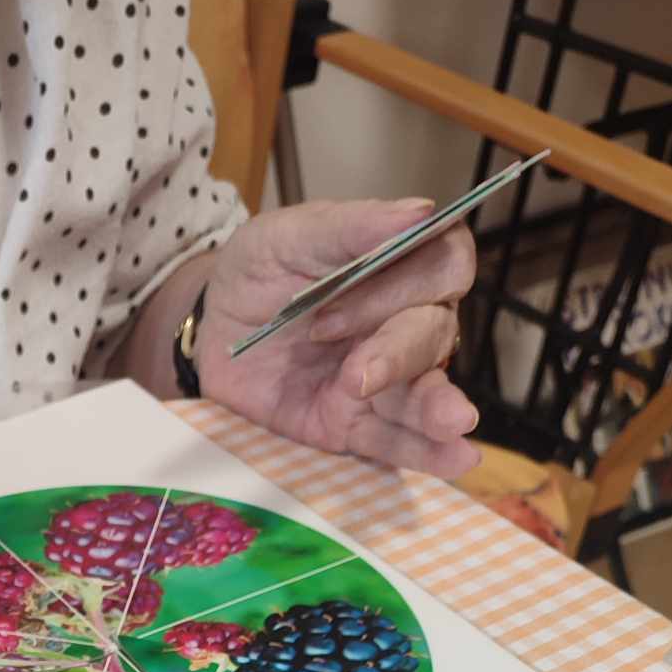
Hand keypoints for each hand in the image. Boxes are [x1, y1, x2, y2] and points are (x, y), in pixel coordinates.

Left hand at [197, 199, 480, 478]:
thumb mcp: (286, 237)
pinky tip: (460, 461)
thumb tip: (421, 211)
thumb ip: (349, 226)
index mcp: (400, 265)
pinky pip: (397, 442)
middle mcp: (404, 321)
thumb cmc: (257, 273)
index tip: (334, 302)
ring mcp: (383, 379)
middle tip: (351, 371)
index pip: (441, 266)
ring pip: (425, 390)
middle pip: (433, 333)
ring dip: (438, 407)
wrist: (211, 333)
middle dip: (396, 352)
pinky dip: (428, 453)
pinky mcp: (354, 425)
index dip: (404, 285)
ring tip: (455, 422)